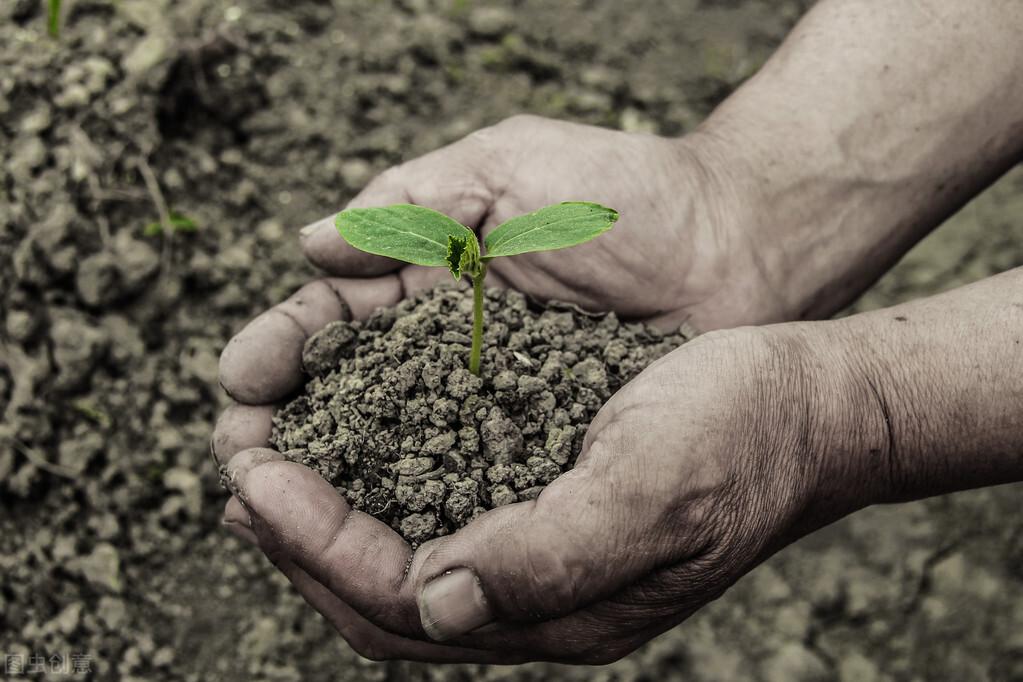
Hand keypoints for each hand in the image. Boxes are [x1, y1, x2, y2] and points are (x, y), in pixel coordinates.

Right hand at [212, 113, 783, 565]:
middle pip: (347, 396)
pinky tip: (381, 535)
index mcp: (428, 274)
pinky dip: (421, 508)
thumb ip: (411, 201)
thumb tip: (307, 244)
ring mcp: (492, 400)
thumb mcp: (509, 168)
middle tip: (238, 460)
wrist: (741, 243)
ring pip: (396, 449)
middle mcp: (448, 345)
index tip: (240, 381)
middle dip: (288, 427)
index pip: (332, 319)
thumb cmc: (628, 192)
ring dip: (335, 481)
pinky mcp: (541, 445)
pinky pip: (469, 482)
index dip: (280, 350)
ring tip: (277, 511)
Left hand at [216, 326, 860, 662]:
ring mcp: (534, 546)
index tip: (251, 477)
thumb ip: (550, 557)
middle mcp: (534, 590)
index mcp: (557, 606)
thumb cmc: (739, 435)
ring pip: (396, 549)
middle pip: (379, 591)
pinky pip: (433, 501)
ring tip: (262, 460)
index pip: (398, 599)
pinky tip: (344, 434)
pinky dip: (374, 476)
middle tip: (233, 470)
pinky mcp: (539, 493)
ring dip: (322, 511)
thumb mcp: (652, 488)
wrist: (801, 403)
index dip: (313, 544)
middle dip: (294, 537)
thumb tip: (431, 600)